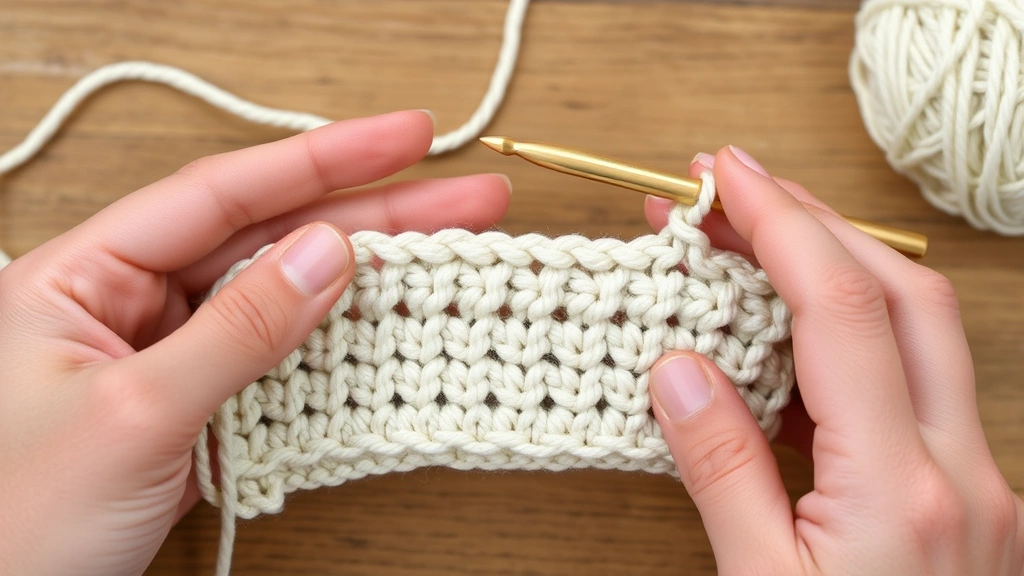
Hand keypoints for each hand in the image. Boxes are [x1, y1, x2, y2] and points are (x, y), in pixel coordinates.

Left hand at [0, 110, 510, 575]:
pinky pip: (279, 354)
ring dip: (367, 279)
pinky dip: (337, 344)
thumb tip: (328, 254)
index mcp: (81, 276)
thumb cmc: (19, 526)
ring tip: (451, 257)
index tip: (407, 138)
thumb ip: (238, 329)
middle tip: (466, 200)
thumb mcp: (136, 415)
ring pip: (283, 295)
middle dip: (373, 213)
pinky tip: (391, 325)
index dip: (323, 159)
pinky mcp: (200, 402)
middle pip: (268, 236)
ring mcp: (170, 353)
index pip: (221, 194)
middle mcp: (127, 301)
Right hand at [644, 147, 1023, 573]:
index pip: (841, 310)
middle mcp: (963, 469)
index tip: (720, 175)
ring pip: (919, 326)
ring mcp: (978, 478)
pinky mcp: (968, 491)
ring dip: (833, 266)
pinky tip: (783, 336)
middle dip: (813, 220)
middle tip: (727, 191)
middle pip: (903, 291)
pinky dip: (846, 334)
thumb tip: (677, 366)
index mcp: (904, 491)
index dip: (779, 224)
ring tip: (742, 245)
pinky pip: (913, 380)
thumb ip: (720, 471)